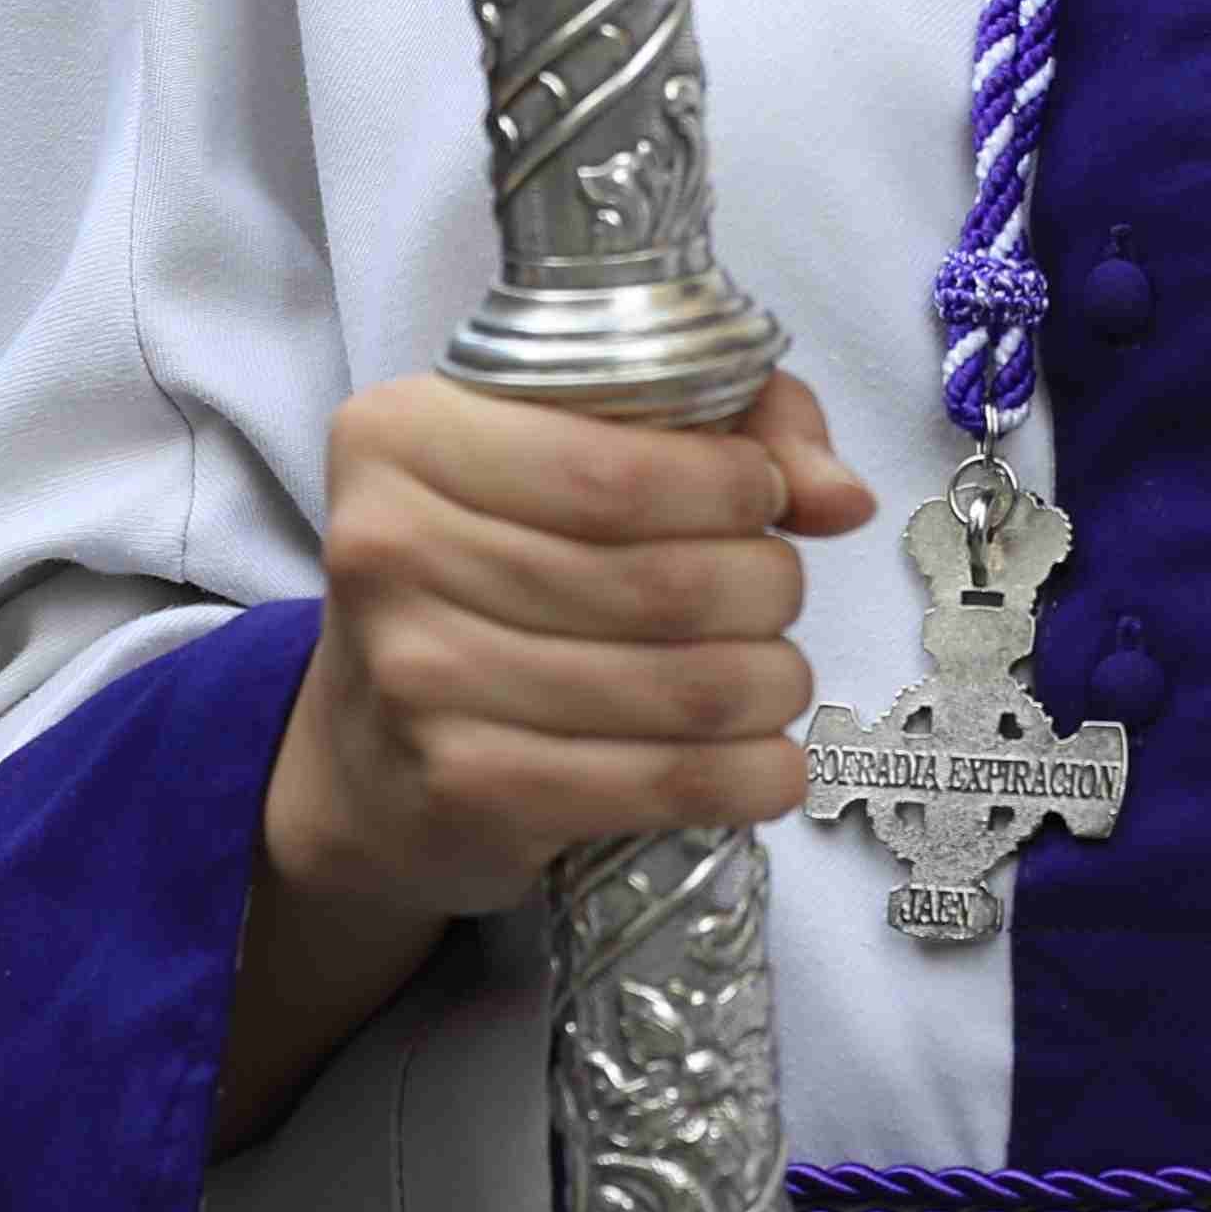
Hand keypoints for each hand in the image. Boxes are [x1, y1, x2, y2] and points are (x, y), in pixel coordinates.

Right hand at [269, 370, 875, 927]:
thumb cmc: (494, 568)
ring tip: (778, 677)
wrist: (370, 757)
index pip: (614, 463)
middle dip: (766, 588)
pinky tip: (768, 765)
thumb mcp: (581, 445)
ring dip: (769, 684)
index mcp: (404, 433)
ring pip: (674, 684)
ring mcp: (416, 677)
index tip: (770, 501)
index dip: (732, 483)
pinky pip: (650, 782)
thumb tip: (840, 496)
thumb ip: (728, 422)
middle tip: (780, 596)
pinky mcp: (461, 789)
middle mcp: (388, 548)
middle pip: (657, 576)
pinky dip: (742, 778)